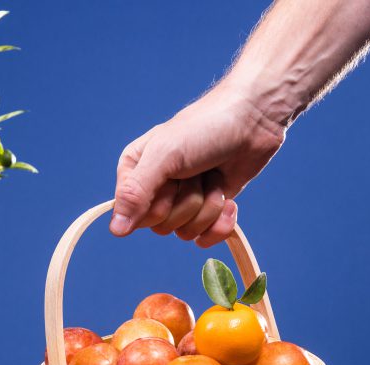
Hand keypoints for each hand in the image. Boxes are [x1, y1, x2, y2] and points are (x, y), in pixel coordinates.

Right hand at [111, 84, 286, 245]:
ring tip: (214, 177)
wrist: (253, 121)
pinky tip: (229, 201)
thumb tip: (115, 230)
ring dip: (208, 206)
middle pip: (160, 226)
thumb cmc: (204, 129)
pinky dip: (221, 223)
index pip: (133, 215)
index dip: (157, 203)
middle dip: (187, 202)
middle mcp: (154, 190)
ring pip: (185, 232)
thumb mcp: (165, 156)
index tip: (172, 178)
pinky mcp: (206, 210)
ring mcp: (181, 201)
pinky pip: (204, 238)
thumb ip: (136, 193)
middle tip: (197, 173)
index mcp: (134, 173)